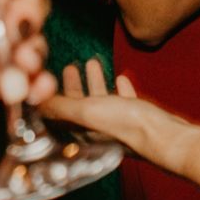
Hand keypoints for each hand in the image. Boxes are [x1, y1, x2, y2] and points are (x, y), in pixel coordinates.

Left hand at [45, 59, 199, 198]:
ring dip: (95, 83)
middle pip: (79, 107)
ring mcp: (119, 127)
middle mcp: (97, 132)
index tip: (48, 77)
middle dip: (73, 87)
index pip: (59, 115)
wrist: (165, 136)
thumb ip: (61, 107)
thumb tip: (34, 102)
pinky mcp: (138, 122)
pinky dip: (120, 91)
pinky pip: (125, 103)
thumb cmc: (126, 126)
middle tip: (70, 67)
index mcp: (81, 132)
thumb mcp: (87, 111)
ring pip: (101, 102)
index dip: (52, 96)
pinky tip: (122, 79)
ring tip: (92, 63)